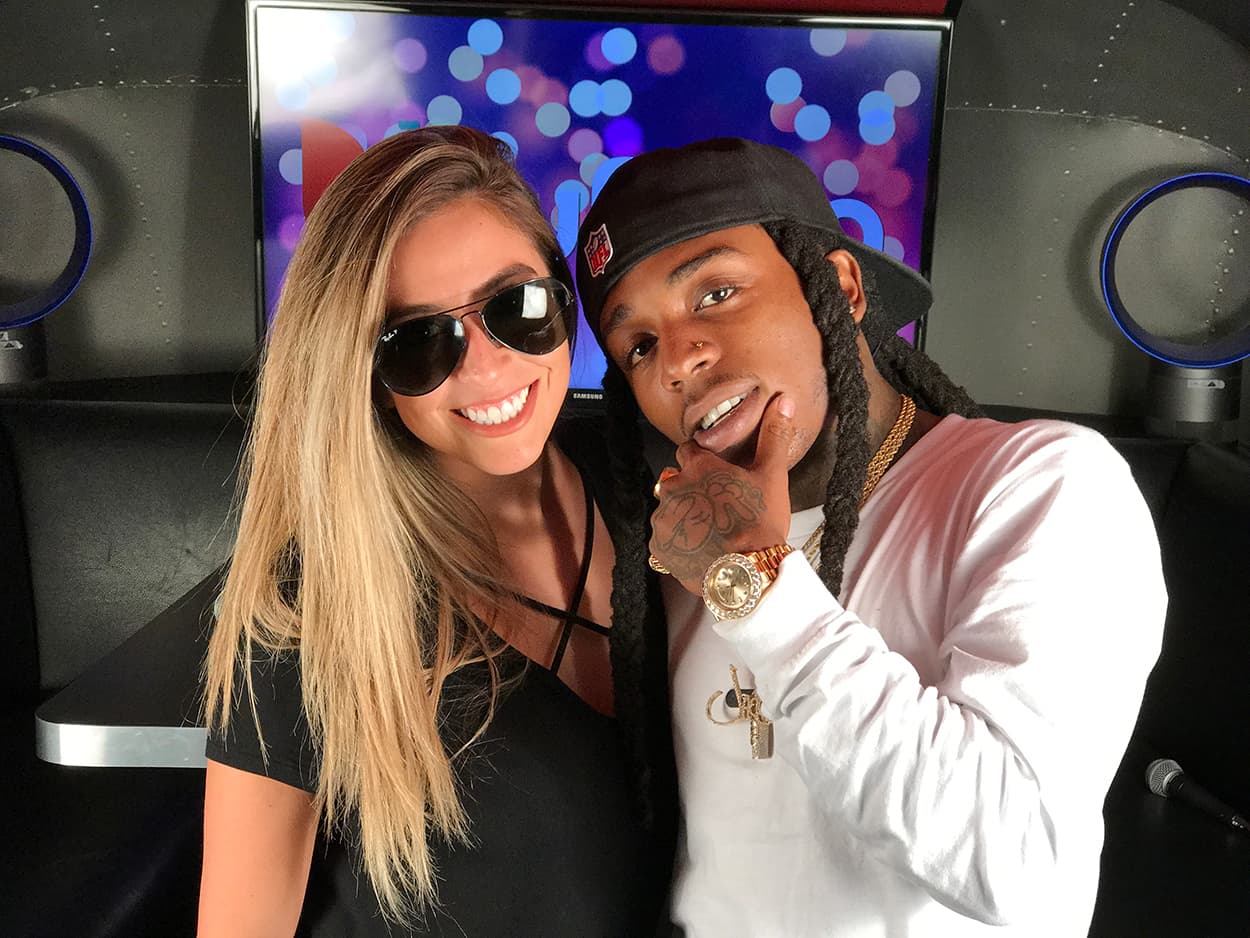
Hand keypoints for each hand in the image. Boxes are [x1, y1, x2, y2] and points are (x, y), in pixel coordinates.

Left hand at [649, 394, 804, 594]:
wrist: (748, 573)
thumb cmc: (760, 523)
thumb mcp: (772, 475)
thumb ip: (774, 435)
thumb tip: (784, 401)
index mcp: (698, 466)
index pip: (689, 451)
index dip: (704, 462)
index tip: (718, 477)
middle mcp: (673, 488)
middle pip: (677, 482)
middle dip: (693, 491)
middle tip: (720, 509)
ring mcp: (663, 519)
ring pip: (670, 510)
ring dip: (684, 517)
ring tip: (712, 532)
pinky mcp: (659, 547)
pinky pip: (665, 539)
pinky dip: (679, 543)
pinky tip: (701, 548)